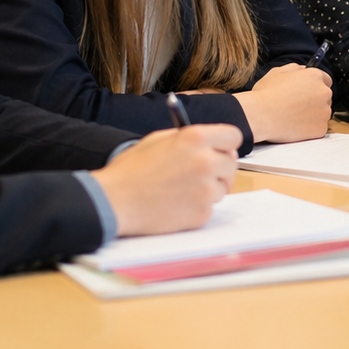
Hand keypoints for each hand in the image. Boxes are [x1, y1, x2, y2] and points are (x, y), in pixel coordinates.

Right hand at [91, 124, 239, 236]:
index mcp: (196, 138)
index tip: (220, 150)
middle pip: (231, 163)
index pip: (234, 136)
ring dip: (209, 188)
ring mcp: (207, 189)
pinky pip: (210, 207)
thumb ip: (187, 137)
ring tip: (180, 189)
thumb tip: (210, 141)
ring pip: (223, 187)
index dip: (225, 144)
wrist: (114, 201)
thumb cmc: (131, 170)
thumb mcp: (158, 140)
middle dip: (219, 167)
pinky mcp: (202, 212)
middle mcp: (206, 161)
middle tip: (200, 173)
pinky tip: (176, 203)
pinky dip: (198, 206)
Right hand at [234, 64, 332, 142]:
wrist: (260, 116)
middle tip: (297, 106)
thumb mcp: (278, 72)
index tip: (307, 92)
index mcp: (315, 76)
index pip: (325, 80)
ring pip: (322, 113)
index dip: (315, 86)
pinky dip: (310, 128)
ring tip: (293, 116)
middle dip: (314, 100)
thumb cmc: (266, 94)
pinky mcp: (321, 128)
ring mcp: (324, 111)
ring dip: (312, 114)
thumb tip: (303, 70)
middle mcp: (324, 92)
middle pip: (325, 97)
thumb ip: (295, 68)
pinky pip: (318, 128)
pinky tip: (295, 126)